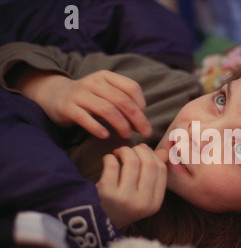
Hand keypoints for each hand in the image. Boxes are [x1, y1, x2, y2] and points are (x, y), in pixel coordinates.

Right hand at [17, 69, 151, 139]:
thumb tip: (143, 123)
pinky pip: (85, 118)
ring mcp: (79, 94)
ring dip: (121, 124)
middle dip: (137, 119)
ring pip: (106, 109)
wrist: (55, 95)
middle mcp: (94, 82)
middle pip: (122, 100)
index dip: (141, 104)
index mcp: (107, 76)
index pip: (131, 87)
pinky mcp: (67, 107)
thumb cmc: (89, 98)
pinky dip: (97, 128)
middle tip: (145, 133)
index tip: (143, 119)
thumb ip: (124, 103)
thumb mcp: (106, 93)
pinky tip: (105, 136)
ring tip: (127, 136)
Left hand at [96, 144, 168, 228]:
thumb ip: (153, 173)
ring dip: (124, 151)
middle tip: (128, 151)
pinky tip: (107, 160)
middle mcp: (142, 203)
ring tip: (118, 153)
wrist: (97, 221)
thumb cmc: (121, 203)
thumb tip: (164, 151)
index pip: (161, 169)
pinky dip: (109, 157)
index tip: (142, 150)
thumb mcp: (141, 193)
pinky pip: (112, 165)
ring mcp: (124, 199)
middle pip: (149, 163)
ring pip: (132, 161)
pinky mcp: (107, 193)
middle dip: (138, 150)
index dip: (152, 154)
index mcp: (154, 203)